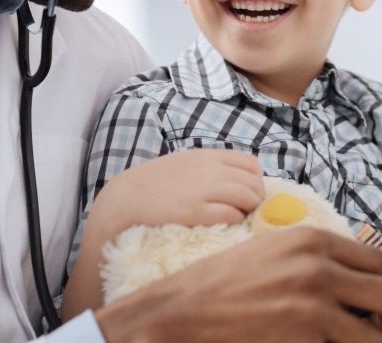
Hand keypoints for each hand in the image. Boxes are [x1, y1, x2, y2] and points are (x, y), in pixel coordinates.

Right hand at [62, 149, 263, 319]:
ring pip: (247, 197)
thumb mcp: (183, 164)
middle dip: (256, 198)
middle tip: (249, 212)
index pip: (250, 163)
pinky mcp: (194, 211)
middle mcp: (208, 169)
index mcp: (206, 156)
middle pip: (253, 182)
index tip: (250, 193)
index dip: (256, 180)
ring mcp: (202, 189)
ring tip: (240, 219)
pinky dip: (235, 220)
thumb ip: (208, 168)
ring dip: (249, 211)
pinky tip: (226, 224)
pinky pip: (230, 214)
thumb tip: (237, 180)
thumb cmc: (154, 185)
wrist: (125, 200)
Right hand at [94, 226, 381, 342]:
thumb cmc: (220, 287)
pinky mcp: (305, 331)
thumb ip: (314, 258)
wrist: (179, 313)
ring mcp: (313, 299)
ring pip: (377, 332)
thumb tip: (356, 280)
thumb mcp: (272, 253)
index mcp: (311, 238)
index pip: (380, 261)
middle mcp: (318, 263)